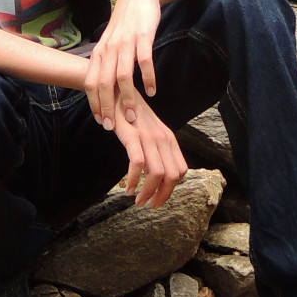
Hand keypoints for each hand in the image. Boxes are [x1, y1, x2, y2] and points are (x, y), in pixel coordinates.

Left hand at [82, 0, 186, 207]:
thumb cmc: (123, 26)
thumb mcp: (108, 45)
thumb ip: (105, 66)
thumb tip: (101, 92)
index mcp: (99, 53)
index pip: (91, 82)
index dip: (94, 103)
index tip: (101, 121)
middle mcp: (109, 49)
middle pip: (104, 83)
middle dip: (108, 107)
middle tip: (114, 126)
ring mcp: (125, 43)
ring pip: (123, 76)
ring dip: (128, 98)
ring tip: (133, 116)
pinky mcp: (142, 37)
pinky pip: (144, 61)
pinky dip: (148, 78)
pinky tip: (152, 91)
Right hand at [112, 85, 188, 209]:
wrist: (115, 92)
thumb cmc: (131, 115)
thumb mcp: (150, 131)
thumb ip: (157, 148)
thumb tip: (159, 173)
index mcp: (169, 139)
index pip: (180, 170)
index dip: (171, 188)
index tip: (158, 197)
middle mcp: (163, 139)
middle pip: (172, 176)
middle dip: (162, 195)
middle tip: (149, 204)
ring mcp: (148, 137)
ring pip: (157, 174)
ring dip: (148, 192)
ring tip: (137, 200)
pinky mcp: (132, 137)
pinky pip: (138, 165)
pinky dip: (133, 180)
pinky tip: (127, 187)